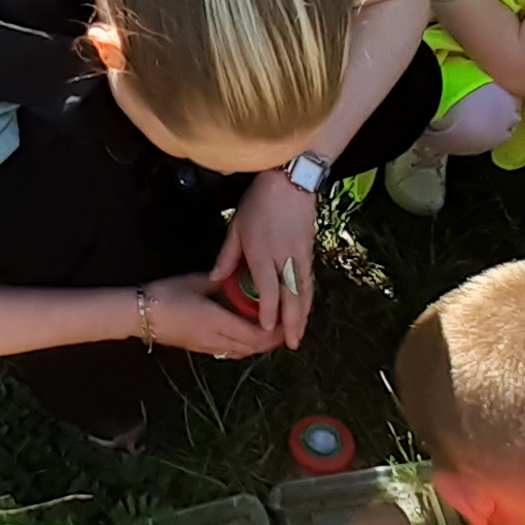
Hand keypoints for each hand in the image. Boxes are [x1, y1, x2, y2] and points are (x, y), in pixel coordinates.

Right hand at [144, 273, 285, 358]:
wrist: (139, 314)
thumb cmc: (165, 294)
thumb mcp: (198, 281)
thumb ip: (223, 281)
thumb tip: (243, 276)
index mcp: (215, 320)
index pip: (255, 333)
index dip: (274, 331)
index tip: (287, 319)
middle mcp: (214, 338)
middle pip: (253, 347)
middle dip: (272, 340)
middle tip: (286, 326)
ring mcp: (207, 346)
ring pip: (243, 352)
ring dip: (260, 346)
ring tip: (272, 332)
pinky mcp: (201, 348)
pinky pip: (231, 352)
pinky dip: (246, 346)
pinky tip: (250, 336)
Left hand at [210, 171, 318, 346]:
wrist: (290, 180)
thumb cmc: (260, 202)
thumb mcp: (236, 227)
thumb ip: (227, 257)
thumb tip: (215, 278)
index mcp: (262, 253)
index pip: (268, 289)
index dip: (269, 311)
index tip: (267, 329)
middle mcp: (284, 258)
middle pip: (292, 297)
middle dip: (292, 323)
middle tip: (292, 344)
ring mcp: (299, 255)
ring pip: (305, 292)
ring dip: (304, 315)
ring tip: (300, 334)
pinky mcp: (309, 251)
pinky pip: (309, 281)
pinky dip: (308, 299)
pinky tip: (306, 310)